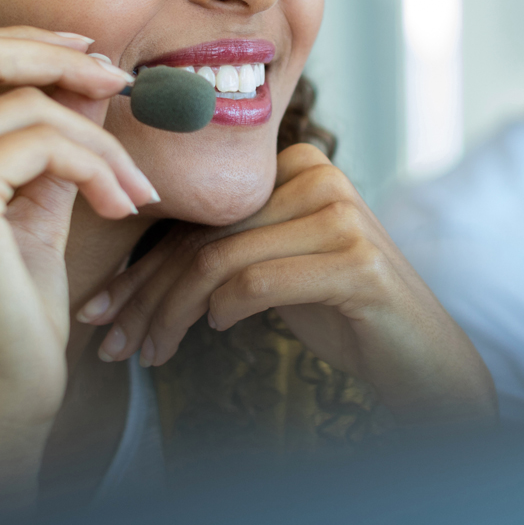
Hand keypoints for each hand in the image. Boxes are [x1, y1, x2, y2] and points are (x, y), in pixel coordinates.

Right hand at [0, 27, 157, 515]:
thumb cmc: (10, 303)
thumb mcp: (33, 199)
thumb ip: (50, 134)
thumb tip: (91, 73)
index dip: (24, 44)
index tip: (89, 61)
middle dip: (55, 56)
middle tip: (117, 83)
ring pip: (27, 104)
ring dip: (99, 140)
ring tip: (132, 187)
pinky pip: (46, 142)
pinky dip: (98, 167)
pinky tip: (118, 206)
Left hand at [83, 144, 495, 426]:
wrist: (423, 357)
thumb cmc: (343, 314)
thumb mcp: (279, 269)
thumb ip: (230, 250)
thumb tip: (136, 274)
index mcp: (298, 166)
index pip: (199, 217)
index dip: (141, 266)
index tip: (100, 310)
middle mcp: (321, 177)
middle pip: (204, 237)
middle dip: (144, 296)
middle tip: (108, 342)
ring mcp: (342, 216)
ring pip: (220, 261)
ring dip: (171, 316)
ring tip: (148, 355)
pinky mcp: (356, 261)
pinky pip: (257, 282)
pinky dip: (224, 311)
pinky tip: (215, 334)